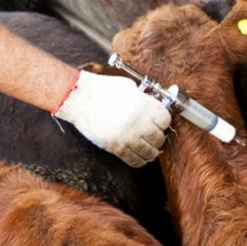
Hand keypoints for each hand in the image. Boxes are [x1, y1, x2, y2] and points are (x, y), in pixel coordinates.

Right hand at [52, 70, 170, 167]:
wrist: (81, 99)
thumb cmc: (103, 89)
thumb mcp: (129, 87)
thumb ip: (143, 98)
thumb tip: (152, 104)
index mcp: (145, 106)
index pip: (165, 121)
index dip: (162, 121)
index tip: (159, 122)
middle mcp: (140, 123)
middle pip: (159, 138)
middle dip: (157, 137)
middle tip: (153, 135)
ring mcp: (128, 137)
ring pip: (150, 152)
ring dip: (150, 151)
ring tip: (147, 147)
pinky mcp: (116, 147)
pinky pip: (134, 160)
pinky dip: (139, 160)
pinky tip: (138, 155)